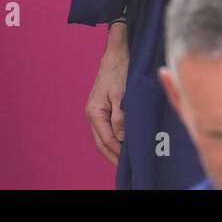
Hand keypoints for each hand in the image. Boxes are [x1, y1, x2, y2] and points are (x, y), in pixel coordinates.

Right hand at [85, 22, 128, 165]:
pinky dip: (114, 137)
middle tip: (128, 169)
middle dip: (113, 155)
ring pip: (103, 136)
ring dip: (113, 148)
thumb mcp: (122, 94)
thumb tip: (120, 138)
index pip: (106, 140)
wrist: (116, 52)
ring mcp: (96, 110)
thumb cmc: (119, 70)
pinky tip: (124, 142)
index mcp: (94, 112)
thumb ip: (120, 117)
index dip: (117, 153)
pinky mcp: (103, 107)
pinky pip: (107, 127)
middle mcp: (92, 113)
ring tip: (127, 160)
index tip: (129, 163)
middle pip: (101, 142)